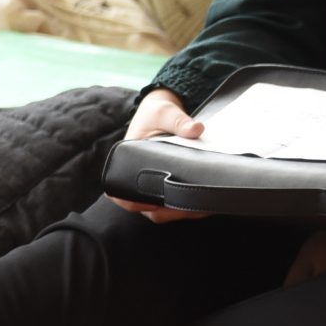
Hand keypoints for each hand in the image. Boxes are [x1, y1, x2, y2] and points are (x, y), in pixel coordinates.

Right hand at [107, 88, 211, 220]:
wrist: (168, 114)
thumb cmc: (158, 113)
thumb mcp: (165, 112)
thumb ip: (178, 120)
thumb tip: (195, 129)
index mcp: (127, 161)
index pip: (119, 192)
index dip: (132, 203)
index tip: (153, 204)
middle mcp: (138, 178)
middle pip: (146, 208)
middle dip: (167, 211)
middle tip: (190, 207)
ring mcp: (154, 185)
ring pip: (162, 211)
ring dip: (179, 213)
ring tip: (201, 208)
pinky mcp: (169, 186)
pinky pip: (174, 204)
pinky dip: (188, 208)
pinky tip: (205, 206)